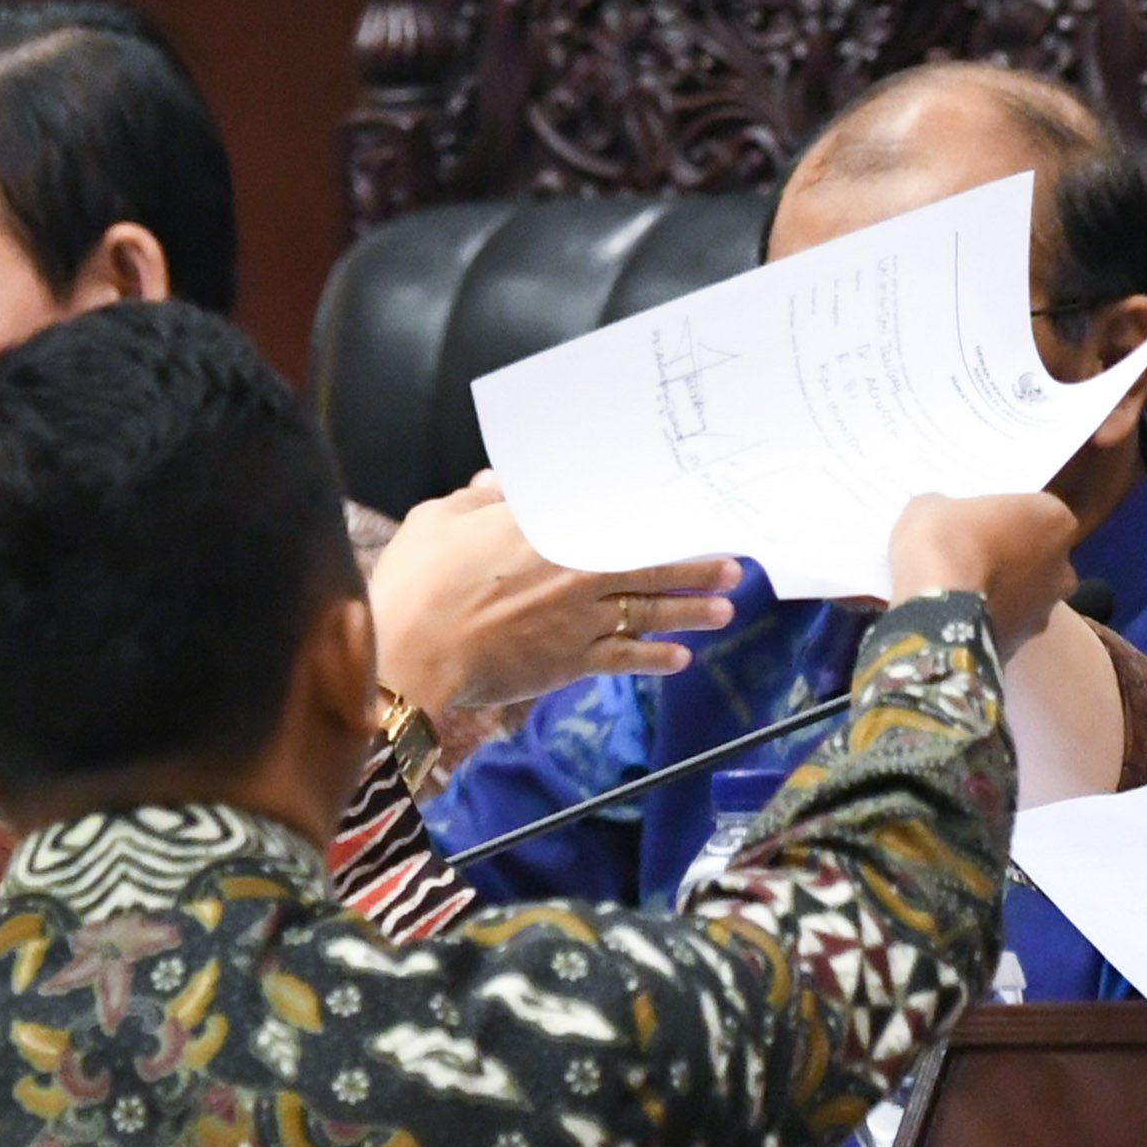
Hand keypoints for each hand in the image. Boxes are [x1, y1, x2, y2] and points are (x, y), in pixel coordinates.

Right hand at [365, 474, 738, 713]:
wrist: (414, 650)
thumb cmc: (418, 580)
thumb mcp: (439, 519)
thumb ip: (475, 501)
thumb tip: (496, 484)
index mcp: (546, 528)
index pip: (611, 518)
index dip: (651, 519)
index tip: (683, 512)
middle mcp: (576, 570)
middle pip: (647, 565)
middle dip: (694, 566)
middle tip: (732, 566)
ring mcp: (579, 618)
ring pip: (648, 611)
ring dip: (690, 610)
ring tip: (724, 609)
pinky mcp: (571, 662)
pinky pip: (625, 658)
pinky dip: (655, 658)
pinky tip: (680, 658)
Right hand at [885, 490, 1081, 646]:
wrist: (934, 619)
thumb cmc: (944, 545)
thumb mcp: (932, 507)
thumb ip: (951, 509)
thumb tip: (947, 518)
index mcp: (1053, 519)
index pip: (1036, 510)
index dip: (1006, 516)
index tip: (979, 521)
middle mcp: (1064, 565)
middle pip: (1040, 554)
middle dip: (1013, 554)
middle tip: (974, 555)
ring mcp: (1049, 609)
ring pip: (1028, 592)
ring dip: (1005, 591)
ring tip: (965, 591)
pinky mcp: (1027, 642)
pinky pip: (1009, 623)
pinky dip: (992, 619)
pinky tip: (962, 617)